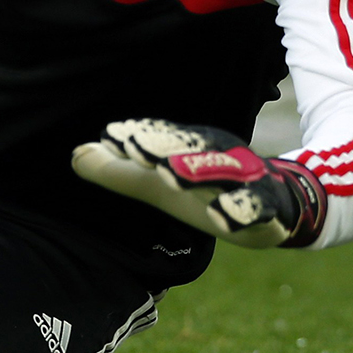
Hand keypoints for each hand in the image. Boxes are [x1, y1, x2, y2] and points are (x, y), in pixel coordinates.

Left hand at [71, 119, 325, 247]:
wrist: (276, 206)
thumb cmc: (206, 190)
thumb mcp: (157, 184)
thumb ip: (118, 172)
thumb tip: (76, 154)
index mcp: (194, 147)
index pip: (164, 138)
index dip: (141, 136)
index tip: (112, 136)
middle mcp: (221, 156)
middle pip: (191, 147)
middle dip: (163, 145)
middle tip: (135, 148)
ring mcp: (245, 181)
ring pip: (224, 172)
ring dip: (197, 170)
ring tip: (168, 174)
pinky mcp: (268, 209)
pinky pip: (257, 208)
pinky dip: (242, 210)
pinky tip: (223, 217)